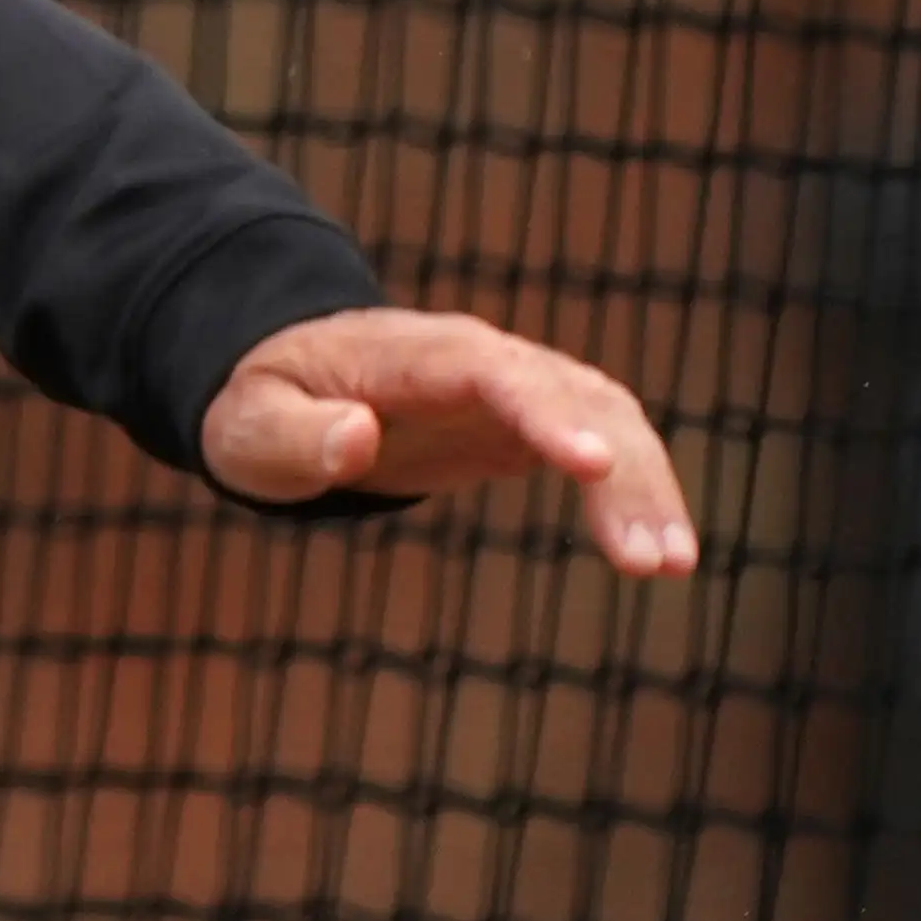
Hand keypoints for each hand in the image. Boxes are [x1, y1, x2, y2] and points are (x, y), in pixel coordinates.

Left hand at [200, 306, 695, 574]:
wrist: (288, 384)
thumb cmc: (263, 405)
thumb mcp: (250, 425)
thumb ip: (296, 435)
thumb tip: (358, 438)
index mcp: (411, 354)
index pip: (491, 371)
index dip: (543, 412)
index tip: (590, 464)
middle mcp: (480, 358)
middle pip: (572, 395)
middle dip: (621, 470)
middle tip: (650, 559)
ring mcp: (516, 385)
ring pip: (607, 418)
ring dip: (647, 486)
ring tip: (669, 566)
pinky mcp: (532, 422)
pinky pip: (605, 446)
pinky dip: (638, 491)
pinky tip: (660, 554)